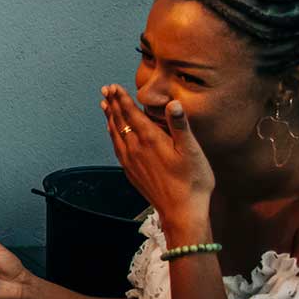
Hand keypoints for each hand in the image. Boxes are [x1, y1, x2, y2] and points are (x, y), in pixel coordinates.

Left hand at [103, 85, 214, 231]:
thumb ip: (180, 126)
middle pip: (120, 121)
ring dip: (110, 118)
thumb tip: (172, 103)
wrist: (181, 212)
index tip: (113, 86)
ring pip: (115, 134)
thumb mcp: (192, 151)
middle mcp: (135, 149)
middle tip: (106, 90)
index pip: (132, 114)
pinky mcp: (131, 172)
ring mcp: (130, 162)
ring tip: (105, 106)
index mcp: (150, 140)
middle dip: (113, 104)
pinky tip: (113, 133)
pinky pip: (117, 148)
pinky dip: (113, 135)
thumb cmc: (192, 182)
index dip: (122, 99)